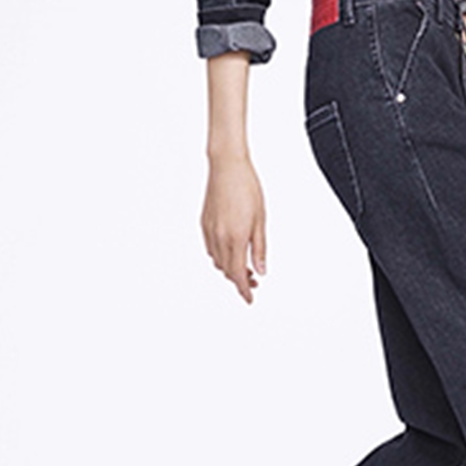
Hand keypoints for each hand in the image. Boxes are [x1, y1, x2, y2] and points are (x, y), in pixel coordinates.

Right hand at [201, 154, 266, 304]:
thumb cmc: (247, 188)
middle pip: (227, 270)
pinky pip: (210, 248)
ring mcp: (209, 231)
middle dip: (239, 281)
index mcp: (235, 238)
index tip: (250, 299)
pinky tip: (230, 252)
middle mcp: (219, 237)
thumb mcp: (260, 220)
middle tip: (254, 282)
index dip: (244, 290)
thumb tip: (261, 270)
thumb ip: (259, 248)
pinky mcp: (204, 223)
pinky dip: (219, 256)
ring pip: (217, 261)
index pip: (237, 274)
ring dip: (229, 269)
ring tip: (245, 267)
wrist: (227, 166)